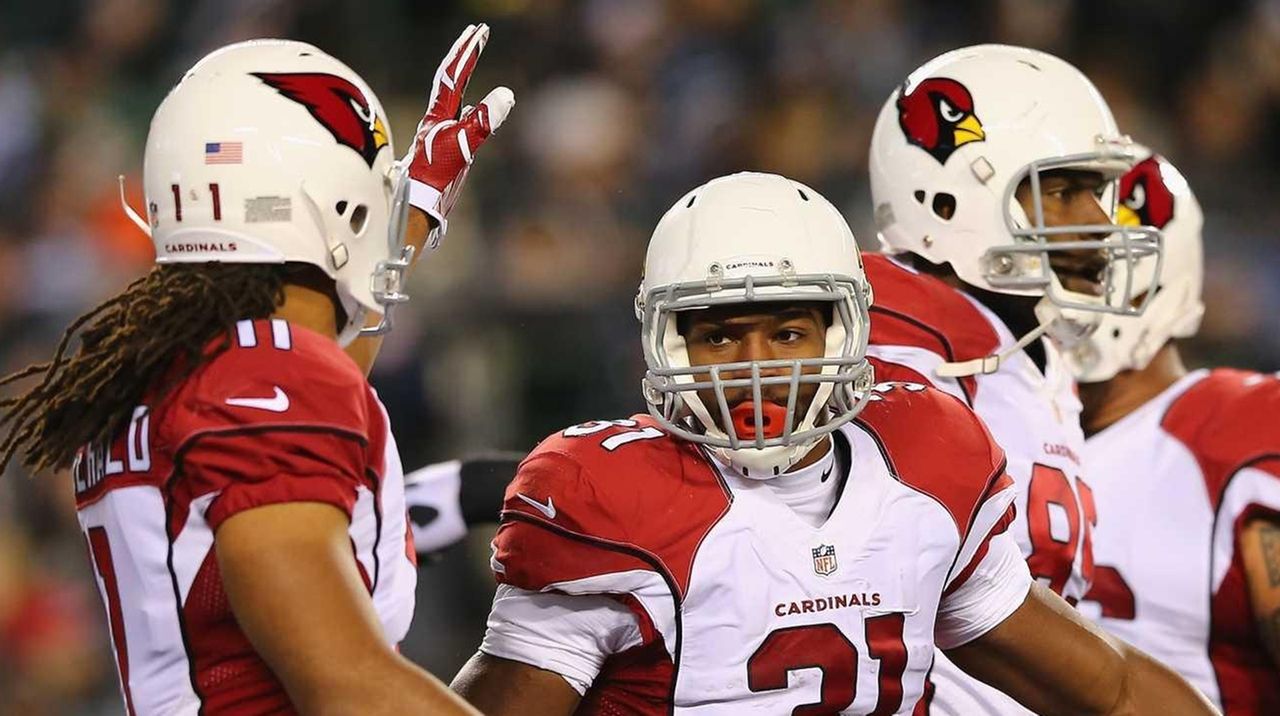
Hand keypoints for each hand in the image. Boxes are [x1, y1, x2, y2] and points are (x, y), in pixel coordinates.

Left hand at [405, 23, 514, 243]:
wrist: (416, 213)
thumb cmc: (434, 182)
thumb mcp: (462, 149)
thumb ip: (483, 123)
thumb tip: (506, 94)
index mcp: (438, 117)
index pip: (453, 76)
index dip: (466, 52)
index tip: (479, 31)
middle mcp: (436, 123)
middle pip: (450, 81)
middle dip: (463, 56)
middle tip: (476, 34)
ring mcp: (439, 138)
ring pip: (451, 99)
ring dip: (462, 77)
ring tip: (469, 60)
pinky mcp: (443, 154)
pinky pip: (456, 119)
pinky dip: (467, 107)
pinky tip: (469, 113)